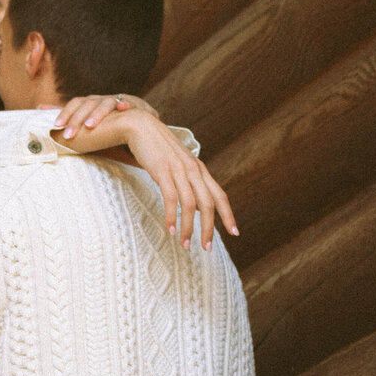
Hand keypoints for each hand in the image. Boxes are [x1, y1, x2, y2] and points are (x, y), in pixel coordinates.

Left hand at [51, 92, 153, 138]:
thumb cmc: (119, 138)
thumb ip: (79, 134)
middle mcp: (106, 100)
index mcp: (95, 106)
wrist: (147, 133)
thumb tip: (57, 138)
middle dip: (76, 118)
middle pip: (87, 103)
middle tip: (66, 133)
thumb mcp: (96, 137)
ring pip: (106, 103)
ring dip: (97, 114)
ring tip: (90, 126)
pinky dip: (126, 103)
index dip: (63, 112)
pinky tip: (122, 107)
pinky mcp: (139, 106)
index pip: (75, 105)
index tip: (49, 121)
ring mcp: (122, 101)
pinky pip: (132, 102)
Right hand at [53, 103, 237, 251]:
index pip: (219, 195)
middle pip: (208, 204)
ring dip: (188, 228)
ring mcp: (178, 170)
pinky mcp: (162, 171)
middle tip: (206, 249)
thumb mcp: (177, 165)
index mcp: (199, 169)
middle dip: (209, 229)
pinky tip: (170, 230)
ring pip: (190, 204)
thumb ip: (188, 182)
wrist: (140, 126)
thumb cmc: (157, 149)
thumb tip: (195, 205)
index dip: (228, 215)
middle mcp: (193, 170)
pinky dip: (171, 217)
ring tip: (184, 245)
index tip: (235, 233)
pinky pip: (171, 198)